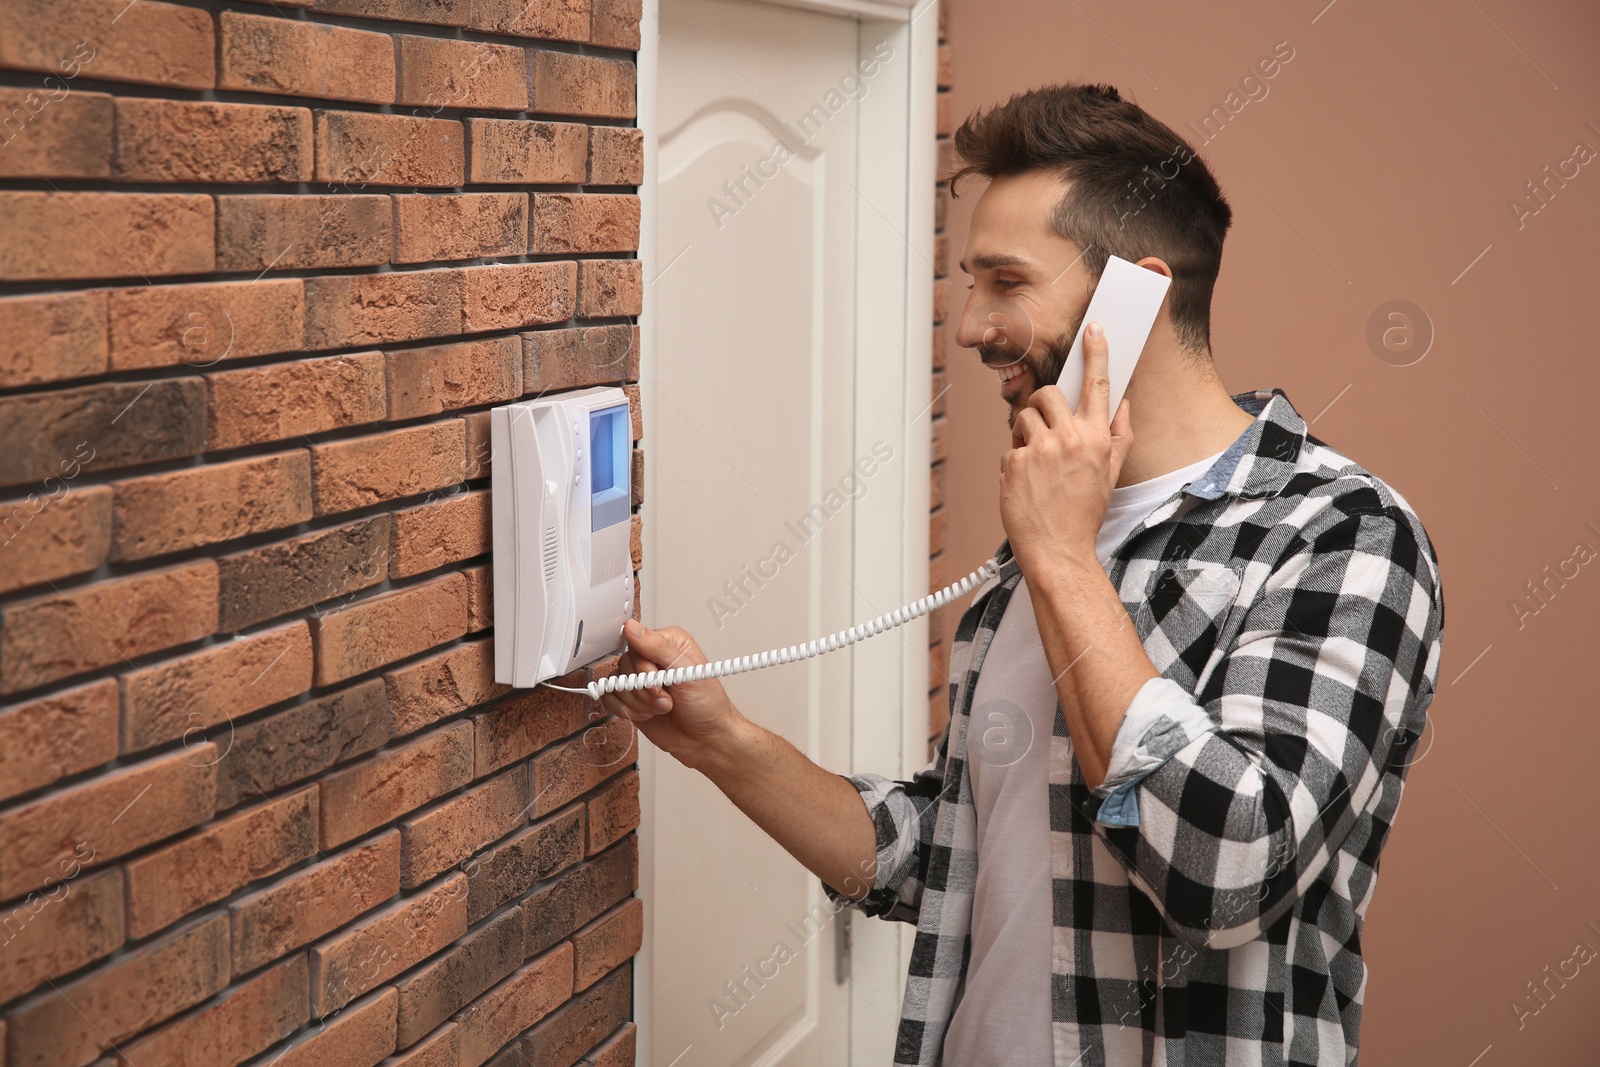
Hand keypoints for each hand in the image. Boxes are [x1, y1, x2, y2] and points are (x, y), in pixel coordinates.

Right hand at [599, 619, 746, 769]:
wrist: (706, 739)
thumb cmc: (708, 705)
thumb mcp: (687, 671)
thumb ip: (658, 648)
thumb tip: (633, 627)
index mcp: (668, 644)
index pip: (636, 643)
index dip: (643, 667)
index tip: (658, 682)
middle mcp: (652, 660)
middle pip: (624, 665)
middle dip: (644, 689)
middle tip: (665, 698)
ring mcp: (640, 681)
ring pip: (616, 684)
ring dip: (639, 702)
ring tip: (662, 707)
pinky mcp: (631, 700)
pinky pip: (610, 699)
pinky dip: (627, 711)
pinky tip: (647, 714)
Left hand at [999, 321, 1134, 577]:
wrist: (1058, 551)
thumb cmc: (1083, 515)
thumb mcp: (1111, 475)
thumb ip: (1119, 436)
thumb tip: (1123, 405)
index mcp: (1097, 439)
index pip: (1098, 385)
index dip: (1096, 353)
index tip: (1094, 329)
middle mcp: (1070, 439)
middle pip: (1049, 393)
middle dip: (1043, 405)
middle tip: (1044, 429)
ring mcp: (1040, 450)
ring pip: (1024, 415)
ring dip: (1025, 432)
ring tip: (1035, 462)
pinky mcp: (1014, 462)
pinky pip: (1009, 445)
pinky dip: (1013, 460)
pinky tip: (1024, 483)